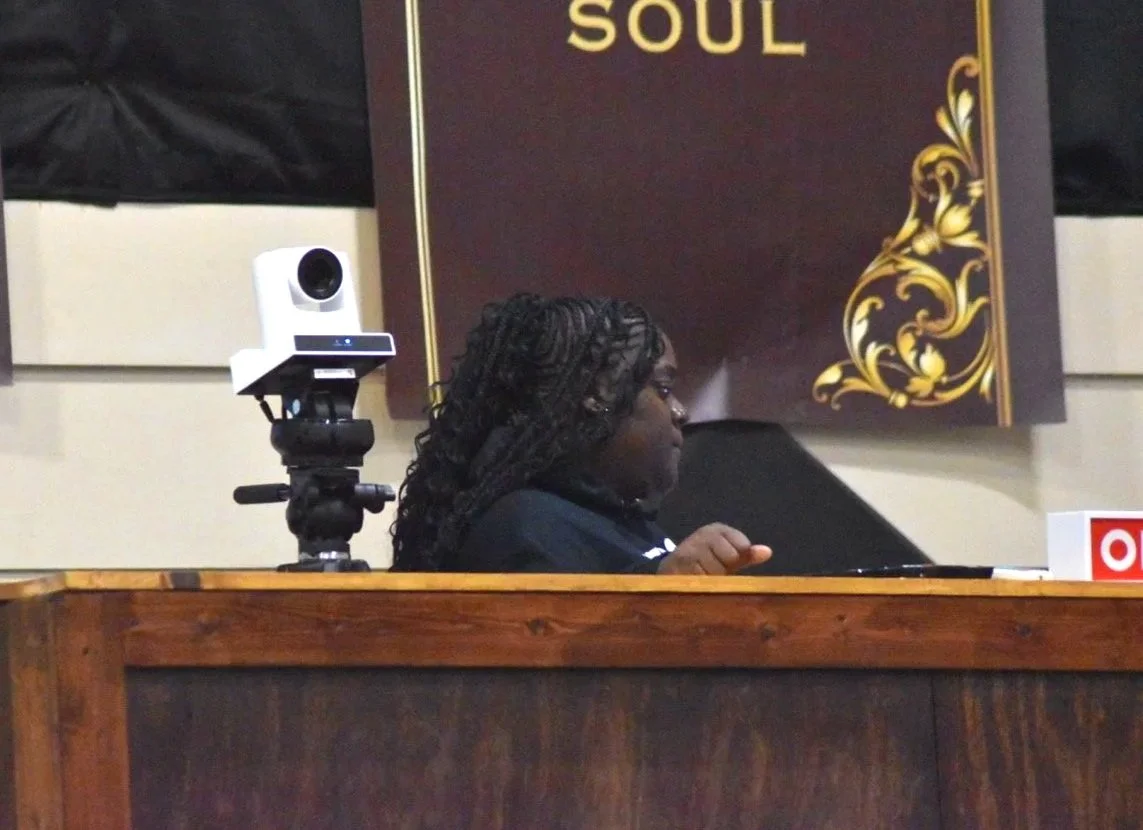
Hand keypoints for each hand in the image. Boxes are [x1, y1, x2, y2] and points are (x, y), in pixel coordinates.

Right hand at [657, 523, 772, 574]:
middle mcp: (703, 535)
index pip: (742, 546)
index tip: (725, 562)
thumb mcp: (728, 557)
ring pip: (715, 571)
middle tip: (712, 572)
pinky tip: (694, 584)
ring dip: (711, 580)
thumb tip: (767, 552)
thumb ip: (746, 555)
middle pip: (730, 558)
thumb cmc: (707, 562)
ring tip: (702, 578)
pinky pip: (699, 580)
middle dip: (723, 571)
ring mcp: (689, 549)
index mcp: (718, 530)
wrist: (671, 568)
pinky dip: (700, 586)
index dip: (736, 560)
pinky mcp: (676, 565)